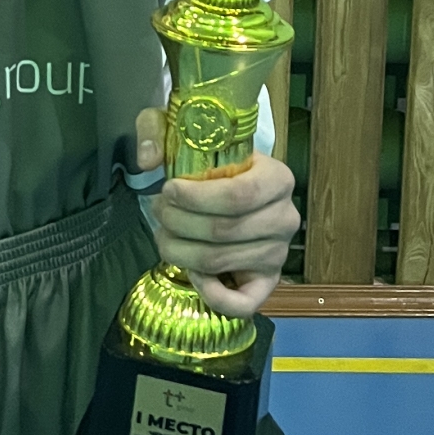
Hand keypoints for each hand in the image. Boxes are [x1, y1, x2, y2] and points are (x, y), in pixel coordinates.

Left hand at [134, 105, 299, 316]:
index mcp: (277, 178)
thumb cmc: (209, 164)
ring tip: (165, 235)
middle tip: (159, 212)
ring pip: (220, 260)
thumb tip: (147, 159)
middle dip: (178, 223)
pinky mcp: (267, 282)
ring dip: (180, 251)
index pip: (239, 195)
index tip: (167, 190)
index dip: (196, 198)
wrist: (229, 187)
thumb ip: (157, 132)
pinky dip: (211, 293)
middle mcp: (286, 217)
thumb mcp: (183, 133)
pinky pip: (242, 303)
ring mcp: (279, 253)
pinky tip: (193, 273)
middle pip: (224, 231)